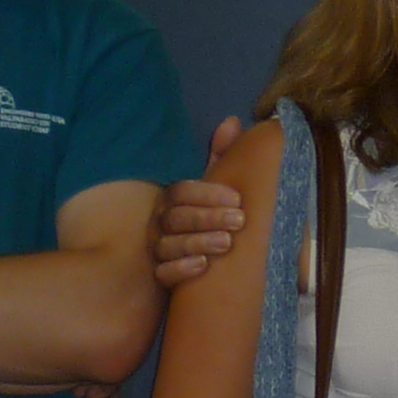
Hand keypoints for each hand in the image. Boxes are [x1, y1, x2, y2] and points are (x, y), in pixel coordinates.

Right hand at [157, 125, 250, 288]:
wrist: (210, 267)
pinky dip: (181, 269)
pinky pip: (162, 273)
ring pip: (168, 245)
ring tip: (227, 243)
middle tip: (240, 221)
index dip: (207, 193)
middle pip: (176, 217)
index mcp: (173, 199)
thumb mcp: (219, 188)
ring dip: (198, 242)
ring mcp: (157, 249)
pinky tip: (203, 267)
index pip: (181, 191)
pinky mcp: (159, 276)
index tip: (237, 198)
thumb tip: (232, 121)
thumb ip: (223, 157)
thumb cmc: (213, 218)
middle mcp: (160, 222)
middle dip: (208, 217)